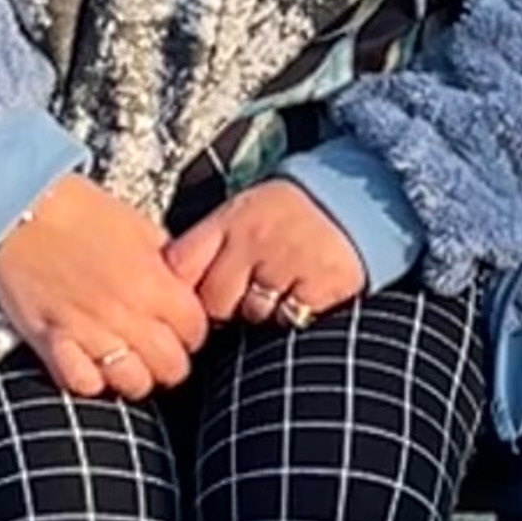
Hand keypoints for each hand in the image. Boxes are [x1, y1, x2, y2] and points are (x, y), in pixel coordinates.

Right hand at [0, 175, 208, 402]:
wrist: (22, 210)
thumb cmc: (80, 210)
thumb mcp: (140, 226)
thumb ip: (167, 262)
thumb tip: (183, 285)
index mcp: (153, 282)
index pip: (195, 331)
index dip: (191, 331)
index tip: (181, 327)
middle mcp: (126, 313)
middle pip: (171, 367)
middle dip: (170, 360)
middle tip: (157, 349)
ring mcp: (89, 333)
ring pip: (133, 384)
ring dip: (134, 375)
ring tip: (125, 360)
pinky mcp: (52, 343)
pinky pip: (83, 384)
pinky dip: (90, 379)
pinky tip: (90, 363)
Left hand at [163, 179, 367, 327]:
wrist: (353, 201)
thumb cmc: (286, 217)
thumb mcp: (240, 214)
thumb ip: (207, 247)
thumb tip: (168, 294)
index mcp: (230, 220)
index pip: (180, 265)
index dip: (179, 292)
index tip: (191, 298)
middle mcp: (254, 238)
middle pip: (212, 302)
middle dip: (223, 307)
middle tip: (245, 292)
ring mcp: (288, 260)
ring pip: (252, 314)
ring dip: (262, 312)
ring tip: (279, 286)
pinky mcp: (321, 283)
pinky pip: (291, 319)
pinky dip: (295, 314)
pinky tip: (303, 292)